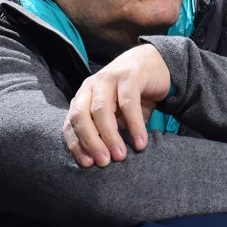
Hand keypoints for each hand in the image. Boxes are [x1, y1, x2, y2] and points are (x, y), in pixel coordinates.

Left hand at [63, 44, 171, 167]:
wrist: (155, 63)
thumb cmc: (133, 93)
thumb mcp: (117, 113)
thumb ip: (108, 129)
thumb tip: (103, 157)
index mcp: (84, 96)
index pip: (71, 122)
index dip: (76, 144)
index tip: (87, 164)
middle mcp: (91, 86)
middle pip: (81, 116)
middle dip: (90, 142)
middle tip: (103, 162)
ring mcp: (108, 78)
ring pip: (101, 110)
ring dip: (110, 136)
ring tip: (120, 156)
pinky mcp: (129, 76)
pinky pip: (128, 104)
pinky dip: (133, 126)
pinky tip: (140, 142)